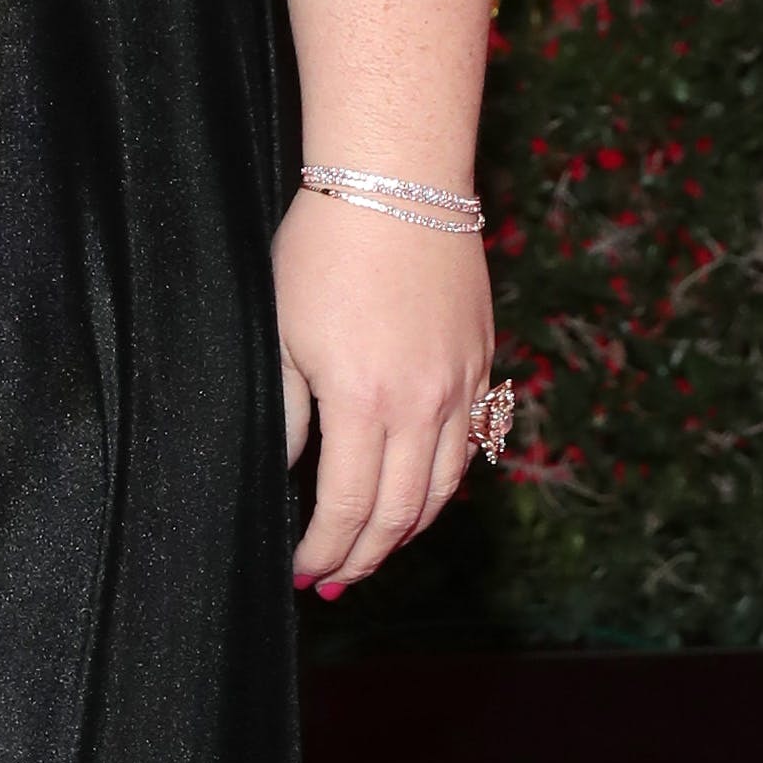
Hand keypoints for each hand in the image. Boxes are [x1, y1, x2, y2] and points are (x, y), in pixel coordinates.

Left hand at [274, 188, 494, 596]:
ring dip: (409, 530)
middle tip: (334, 581)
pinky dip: (442, 482)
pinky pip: (470, 444)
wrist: (397, 180)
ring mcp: (462, 384)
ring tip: (375, 551)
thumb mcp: (280, 337)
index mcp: (365, 403)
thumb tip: (283, 476)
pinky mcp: (481, 360)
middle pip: (402, 514)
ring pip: (444, 487)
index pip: (349, 508)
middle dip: (365, 557)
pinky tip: (417, 493)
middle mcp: (425, 405)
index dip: (324, 550)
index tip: (301, 571)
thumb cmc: (322, 250)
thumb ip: (283, 416)